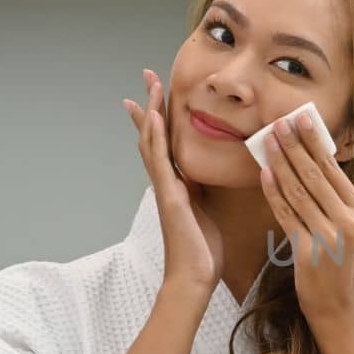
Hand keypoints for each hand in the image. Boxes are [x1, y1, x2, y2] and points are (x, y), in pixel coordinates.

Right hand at [123, 68, 225, 294]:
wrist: (194, 277)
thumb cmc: (203, 251)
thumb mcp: (207, 212)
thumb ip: (203, 192)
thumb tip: (207, 177)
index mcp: (178, 184)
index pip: (167, 143)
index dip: (160, 119)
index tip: (155, 94)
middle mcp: (167, 182)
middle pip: (154, 135)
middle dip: (150, 105)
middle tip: (146, 76)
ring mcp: (165, 188)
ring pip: (153, 142)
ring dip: (150, 112)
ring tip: (149, 85)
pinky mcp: (169, 196)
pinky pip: (160, 161)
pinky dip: (154, 137)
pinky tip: (152, 117)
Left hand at [260, 110, 353, 323]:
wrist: (338, 306)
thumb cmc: (338, 264)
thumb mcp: (347, 228)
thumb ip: (334, 199)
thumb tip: (311, 160)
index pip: (333, 168)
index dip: (314, 141)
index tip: (300, 119)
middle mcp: (349, 220)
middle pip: (314, 174)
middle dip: (294, 145)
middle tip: (278, 123)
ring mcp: (329, 236)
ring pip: (298, 190)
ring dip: (279, 163)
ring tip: (266, 142)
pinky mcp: (307, 251)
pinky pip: (286, 214)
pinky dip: (273, 192)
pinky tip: (264, 174)